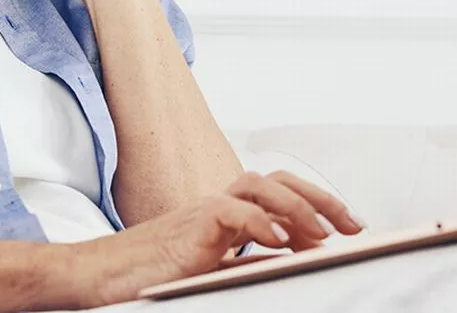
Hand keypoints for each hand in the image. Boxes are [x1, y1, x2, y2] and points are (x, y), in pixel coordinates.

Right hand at [60, 170, 364, 308]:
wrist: (102, 276)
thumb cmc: (152, 276)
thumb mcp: (212, 271)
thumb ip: (246, 262)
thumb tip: (291, 262)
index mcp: (227, 215)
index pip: (280, 192)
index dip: (318, 202)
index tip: (351, 226)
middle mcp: (218, 204)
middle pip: (277, 180)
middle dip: (321, 198)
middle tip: (353, 225)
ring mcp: (203, 211)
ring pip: (259, 186)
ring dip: (297, 206)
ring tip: (323, 234)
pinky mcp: (190, 226)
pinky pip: (232, 212)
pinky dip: (261, 222)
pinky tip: (281, 240)